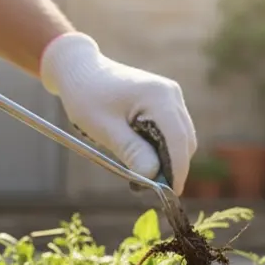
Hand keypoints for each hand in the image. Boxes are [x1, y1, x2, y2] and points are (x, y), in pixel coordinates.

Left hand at [40, 32, 194, 194]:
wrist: (80, 70)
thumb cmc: (87, 96)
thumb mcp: (104, 128)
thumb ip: (131, 151)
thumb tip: (153, 176)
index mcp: (158, 96)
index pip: (178, 140)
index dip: (177, 170)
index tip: (170, 195)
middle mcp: (171, 94)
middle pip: (184, 141)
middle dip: (172, 166)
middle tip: (149, 187)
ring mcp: (170, 96)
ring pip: (181, 138)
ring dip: (167, 158)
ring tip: (141, 172)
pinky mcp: (165, 102)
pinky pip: (172, 131)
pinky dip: (162, 148)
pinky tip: (142, 156)